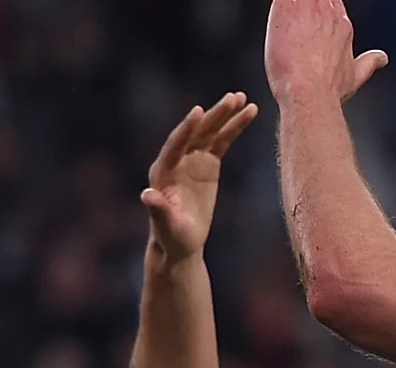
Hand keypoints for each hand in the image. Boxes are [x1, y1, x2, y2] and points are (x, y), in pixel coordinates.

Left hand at [142, 95, 260, 260]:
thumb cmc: (172, 237)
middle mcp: (177, 159)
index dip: (187, 128)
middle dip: (214, 115)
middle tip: (233, 98)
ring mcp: (193, 159)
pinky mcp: (207, 163)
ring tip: (244, 98)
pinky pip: (222, 141)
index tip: (199, 111)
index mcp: (164, 170)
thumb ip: (158, 209)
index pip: (176, 144)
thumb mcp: (167, 226)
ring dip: (226, 114)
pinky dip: (234, 127)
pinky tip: (249, 113)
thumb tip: (146, 194)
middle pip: (197, 132)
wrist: (181, 242)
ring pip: (210, 132)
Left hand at [263, 0, 388, 109]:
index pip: (331, 3)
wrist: (310, 93)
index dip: (319, 7)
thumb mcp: (355, 77)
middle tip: (298, 23)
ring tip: (289, 19)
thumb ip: (369, 63)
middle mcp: (327, 14)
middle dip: (306, 5)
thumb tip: (381, 59)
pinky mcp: (285, 10)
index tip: (311, 17)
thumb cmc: (328, 89)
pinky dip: (280, 4)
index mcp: (341, 26)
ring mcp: (307, 9)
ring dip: (294, 5)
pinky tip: (278, 14)